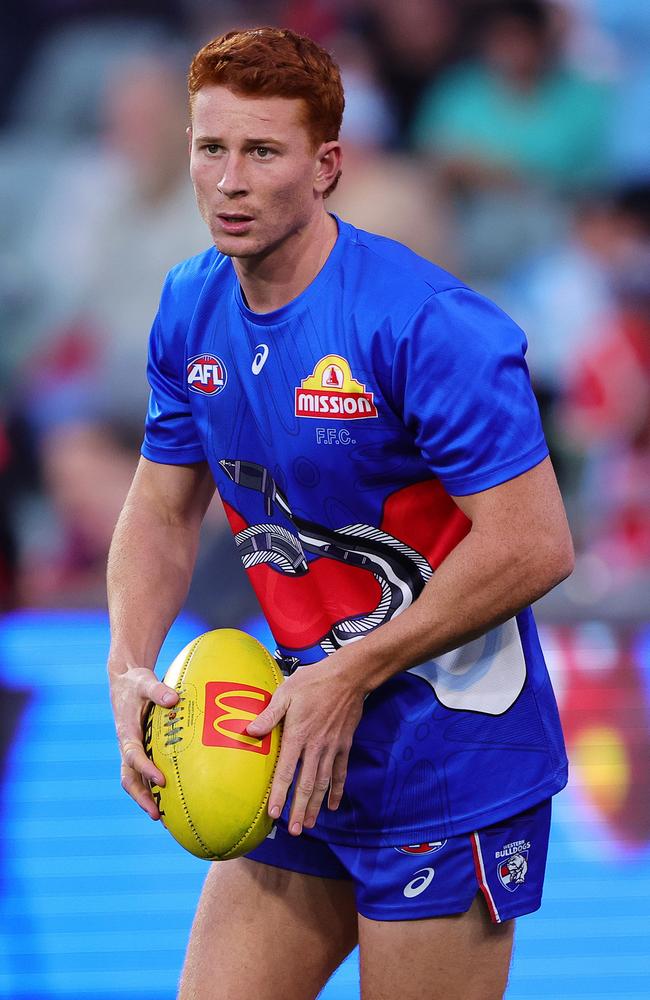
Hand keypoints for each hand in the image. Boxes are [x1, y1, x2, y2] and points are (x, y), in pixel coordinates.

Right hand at [108, 663, 178, 818]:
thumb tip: (174, 699)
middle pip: (129, 779)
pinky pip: (144, 774)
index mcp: (126, 732)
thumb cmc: (136, 682)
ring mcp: (132, 750)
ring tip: (165, 819)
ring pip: (135, 781)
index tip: (161, 781)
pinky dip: (153, 788)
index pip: (133, 756)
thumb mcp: (145, 681)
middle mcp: (127, 746)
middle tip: (157, 816)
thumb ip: (158, 691)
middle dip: (141, 798)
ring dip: (147, 799)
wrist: (125, 680)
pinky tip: (172, 800)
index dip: (146, 770)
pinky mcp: (139, 750)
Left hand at [246, 655, 364, 834]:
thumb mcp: (286, 693)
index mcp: (298, 735)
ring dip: (316, 806)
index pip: (286, 771)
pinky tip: (334, 806)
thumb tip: (249, 731)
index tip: (273, 814)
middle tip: (293, 831)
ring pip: (323, 784)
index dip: (279, 794)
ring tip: (309, 825)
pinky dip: (337, 791)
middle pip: (306, 784)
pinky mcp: (344, 746)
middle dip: (299, 809)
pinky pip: (340, 773)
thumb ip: (269, 715)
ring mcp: (332, 748)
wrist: (348, 676)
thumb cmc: (313, 681)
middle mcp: (315, 747)